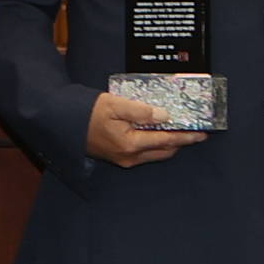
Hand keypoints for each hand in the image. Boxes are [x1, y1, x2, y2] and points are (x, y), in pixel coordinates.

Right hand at [85, 90, 207, 169]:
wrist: (63, 122)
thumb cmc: (87, 111)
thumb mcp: (115, 104)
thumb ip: (141, 111)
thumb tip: (165, 116)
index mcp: (130, 144)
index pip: (166, 141)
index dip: (185, 137)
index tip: (201, 134)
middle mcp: (129, 156)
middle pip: (164, 151)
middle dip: (180, 142)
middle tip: (193, 132)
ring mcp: (123, 159)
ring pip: (155, 154)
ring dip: (168, 144)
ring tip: (178, 131)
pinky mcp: (118, 157)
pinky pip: (144, 154)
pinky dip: (155, 145)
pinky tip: (157, 134)